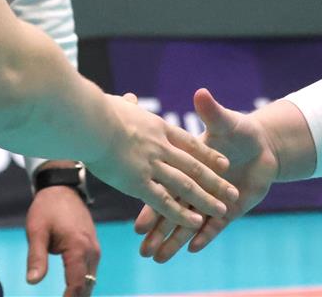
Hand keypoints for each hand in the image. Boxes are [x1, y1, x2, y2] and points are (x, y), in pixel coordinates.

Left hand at [24, 179, 99, 296]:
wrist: (62, 188)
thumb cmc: (47, 208)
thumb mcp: (36, 231)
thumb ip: (36, 257)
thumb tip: (33, 282)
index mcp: (78, 247)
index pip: (77, 284)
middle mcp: (91, 250)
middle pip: (88, 285)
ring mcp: (94, 248)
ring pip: (91, 280)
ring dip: (80, 292)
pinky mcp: (93, 246)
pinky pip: (91, 271)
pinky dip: (83, 283)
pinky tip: (72, 291)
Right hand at [84, 93, 238, 232]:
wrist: (90, 118)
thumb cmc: (99, 110)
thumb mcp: (121, 105)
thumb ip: (129, 106)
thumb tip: (129, 98)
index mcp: (158, 128)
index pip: (189, 143)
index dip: (207, 154)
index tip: (224, 163)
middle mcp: (160, 147)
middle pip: (193, 167)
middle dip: (214, 182)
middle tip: (231, 193)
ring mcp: (151, 165)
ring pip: (186, 186)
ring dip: (205, 199)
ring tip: (222, 210)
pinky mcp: (138, 183)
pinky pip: (164, 201)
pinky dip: (181, 214)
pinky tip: (196, 223)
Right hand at [135, 88, 279, 262]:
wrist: (265, 145)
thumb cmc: (240, 130)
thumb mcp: (225, 121)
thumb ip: (212, 112)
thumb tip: (201, 93)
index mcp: (187, 166)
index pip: (165, 188)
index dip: (151, 206)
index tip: (138, 222)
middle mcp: (195, 186)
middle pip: (173, 211)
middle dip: (158, 230)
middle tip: (142, 248)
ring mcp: (211, 199)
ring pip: (190, 223)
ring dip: (175, 240)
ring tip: (159, 258)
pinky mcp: (230, 209)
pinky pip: (215, 226)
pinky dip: (205, 235)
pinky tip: (194, 248)